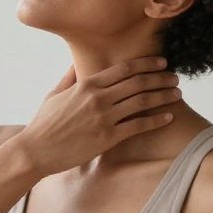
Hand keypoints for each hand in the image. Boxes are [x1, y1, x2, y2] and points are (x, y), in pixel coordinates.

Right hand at [17, 56, 180, 176]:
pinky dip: (156, 120)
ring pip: (141, 101)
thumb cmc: (44, 123)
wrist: (36, 150)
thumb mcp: (55, 94)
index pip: (124, 69)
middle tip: (175, 78)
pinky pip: (138, 126)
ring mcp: (103, 118)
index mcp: (87, 84)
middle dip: (160, 78)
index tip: (161, 62)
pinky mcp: (107, 138)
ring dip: (162, 96)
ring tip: (177, 94)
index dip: (146, 63)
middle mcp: (98, 98)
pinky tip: (168, 117)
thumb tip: (78, 63)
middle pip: (138, 82)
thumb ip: (70, 77)